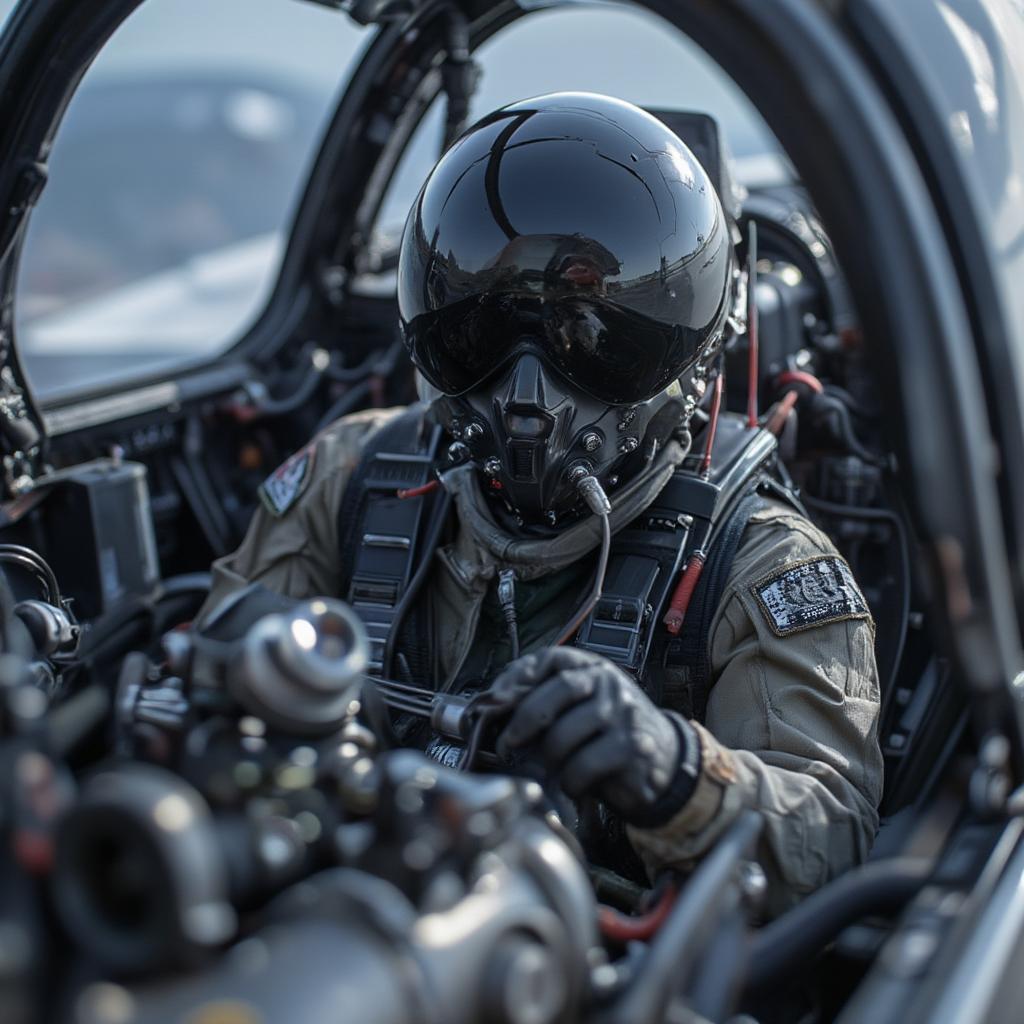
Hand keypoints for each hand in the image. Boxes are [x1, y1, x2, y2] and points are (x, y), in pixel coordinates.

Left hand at [493, 648, 698, 825]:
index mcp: (592, 668)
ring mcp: (623, 713)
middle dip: (525, 719)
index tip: (498, 699)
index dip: (520, 676)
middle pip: (560, 689)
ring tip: (549, 769)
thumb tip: (496, 704)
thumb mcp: (581, 707)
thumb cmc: (608, 734)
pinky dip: (570, 779)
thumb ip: (547, 699)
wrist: (664, 761)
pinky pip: (583, 765)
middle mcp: (610, 684)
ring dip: (549, 758)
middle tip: (506, 744)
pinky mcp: (631, 747)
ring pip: (566, 733)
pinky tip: (573, 783)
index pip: (552, 658)